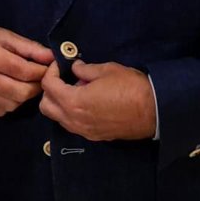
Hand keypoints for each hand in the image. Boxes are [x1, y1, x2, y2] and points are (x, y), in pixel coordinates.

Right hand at [0, 17, 53, 116]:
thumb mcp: (1, 34)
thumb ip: (27, 47)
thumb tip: (51, 57)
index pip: (24, 71)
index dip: (42, 72)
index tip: (49, 69)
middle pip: (20, 92)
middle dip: (36, 87)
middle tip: (40, 79)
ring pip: (11, 104)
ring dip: (23, 96)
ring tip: (25, 84)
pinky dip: (8, 103)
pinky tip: (8, 91)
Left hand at [39, 59, 156, 140]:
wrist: (153, 111)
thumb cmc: (130, 87)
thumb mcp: (107, 70)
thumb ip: (85, 70)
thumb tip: (75, 69)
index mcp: (74, 101)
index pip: (48, 86)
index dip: (51, 71)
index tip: (60, 64)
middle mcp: (74, 120)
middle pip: (46, 106)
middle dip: (50, 90)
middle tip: (64, 78)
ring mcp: (83, 131)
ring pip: (58, 118)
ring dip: (60, 103)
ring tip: (77, 90)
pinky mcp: (94, 136)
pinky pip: (72, 125)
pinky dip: (72, 113)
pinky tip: (87, 102)